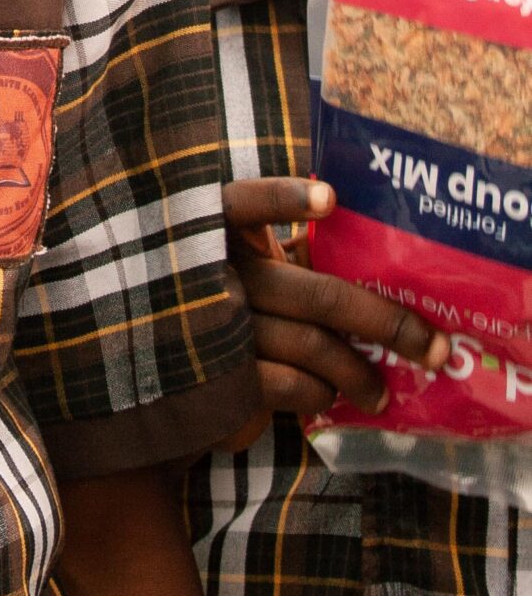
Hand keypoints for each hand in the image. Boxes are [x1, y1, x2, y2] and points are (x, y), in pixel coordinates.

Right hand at [223, 176, 449, 430]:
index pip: (245, 204)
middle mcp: (217, 275)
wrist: (162, 388)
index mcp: (220, 236)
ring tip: (382, 392)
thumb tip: (375, 267)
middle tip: (434, 347)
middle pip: (319, 295)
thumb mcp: (238, 271)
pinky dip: (319, 393)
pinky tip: (328, 396)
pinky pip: (292, 384)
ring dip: (359, 373)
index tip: (331, 198)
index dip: (284, 198)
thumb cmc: (219, 314)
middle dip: (385, 322)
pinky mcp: (223, 379)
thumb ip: (283, 258)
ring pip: (314, 345)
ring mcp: (218, 328)